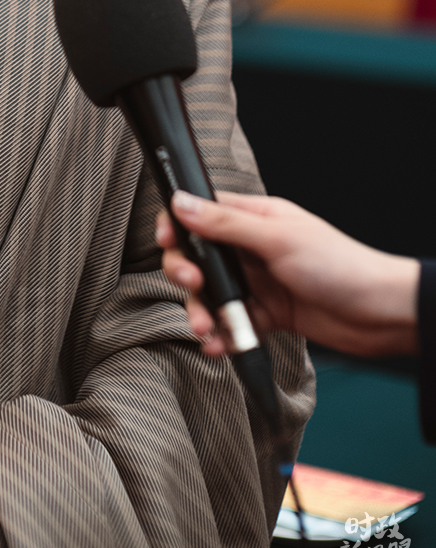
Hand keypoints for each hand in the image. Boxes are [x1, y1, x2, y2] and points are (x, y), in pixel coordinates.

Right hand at [155, 190, 419, 359]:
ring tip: (205, 328)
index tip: (166, 242)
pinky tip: (219, 344)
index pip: (202, 212)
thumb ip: (226, 224)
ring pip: (213, 294)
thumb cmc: (340, 265)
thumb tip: (181, 202)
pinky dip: (222, 335)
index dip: (178, 225)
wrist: (381, 315)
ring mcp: (259, 282)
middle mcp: (252, 248)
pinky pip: (233, 322)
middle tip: (192, 285)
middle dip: (186, 273)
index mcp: (255, 217)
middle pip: (200, 256)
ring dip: (202, 311)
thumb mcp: (277, 239)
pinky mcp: (268, 314)